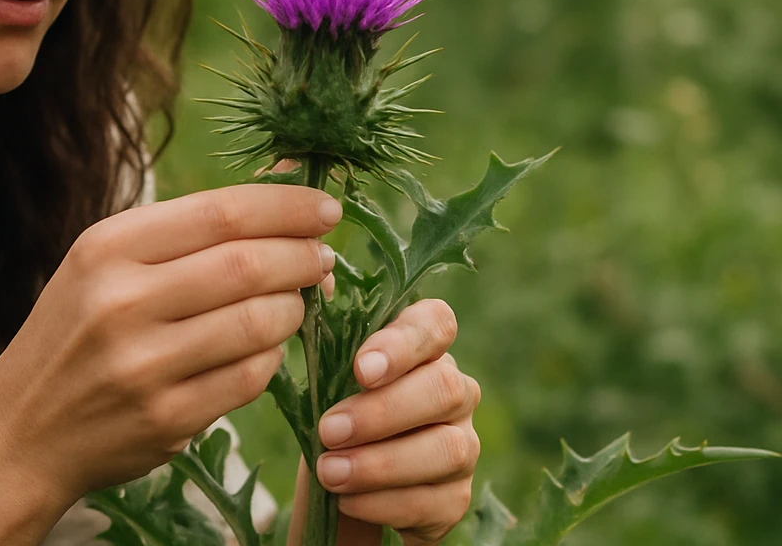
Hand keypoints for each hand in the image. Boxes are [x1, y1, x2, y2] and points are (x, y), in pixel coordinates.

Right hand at [0, 182, 340, 503]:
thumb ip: (188, 229)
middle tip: (320, 259)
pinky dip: (271, 356)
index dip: (287, 207)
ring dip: (293, 309)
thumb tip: (284, 185)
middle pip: (249, 264)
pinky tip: (263, 347)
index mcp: (107, 247)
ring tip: (293, 302)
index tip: (325, 209)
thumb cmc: (76, 332)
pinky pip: (250, 376)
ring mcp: (144, 365)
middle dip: (302, 257)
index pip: (222, 211)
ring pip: (260, 322)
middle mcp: (122, 301)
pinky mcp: (167, 418)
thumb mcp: (106, 263)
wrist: (20, 431)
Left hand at [292, 299, 480, 545]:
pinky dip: (386, 503)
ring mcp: (463, 444)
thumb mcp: (323, 370)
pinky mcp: (455, 497)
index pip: (437, 323)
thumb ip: (326, 326)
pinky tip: (348, 500)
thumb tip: (319, 277)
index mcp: (424, 347)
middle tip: (328, 429)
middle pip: (443, 388)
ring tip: (330, 471)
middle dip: (382, 412)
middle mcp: (455, 390)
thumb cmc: (333, 408)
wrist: (341, 483)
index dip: (403, 343)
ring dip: (382, 463)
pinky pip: (435, 501)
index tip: (360, 368)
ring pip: (445, 449)